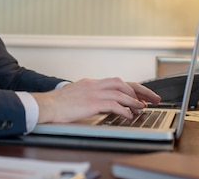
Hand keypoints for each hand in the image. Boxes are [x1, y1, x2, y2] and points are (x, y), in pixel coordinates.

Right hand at [31, 77, 160, 123]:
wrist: (47, 105)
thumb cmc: (58, 104)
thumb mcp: (76, 95)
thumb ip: (89, 96)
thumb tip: (102, 104)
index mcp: (91, 83)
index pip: (117, 81)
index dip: (132, 88)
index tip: (142, 95)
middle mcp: (94, 85)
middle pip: (123, 83)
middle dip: (140, 90)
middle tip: (152, 98)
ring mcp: (93, 92)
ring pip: (120, 92)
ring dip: (134, 100)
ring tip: (142, 108)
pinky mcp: (92, 102)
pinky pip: (113, 104)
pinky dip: (124, 110)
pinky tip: (129, 116)